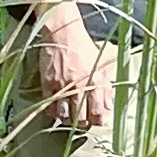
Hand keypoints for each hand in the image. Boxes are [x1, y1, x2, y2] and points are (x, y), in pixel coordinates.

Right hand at [31, 6, 107, 128]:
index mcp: (96, 82)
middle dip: (83, 123)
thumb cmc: (84, 48)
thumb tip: (108, 107)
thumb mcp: (101, 66)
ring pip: (65, 116)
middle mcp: (80, 87)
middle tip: (82, 120)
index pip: (98, 113)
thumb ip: (106, 87)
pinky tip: (57, 109)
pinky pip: (50, 107)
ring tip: (69, 116)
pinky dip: (53, 112)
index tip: (97, 121)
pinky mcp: (48, 85)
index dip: (98, 121)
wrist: (64, 34)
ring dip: (67, 119)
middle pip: (81, 119)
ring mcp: (63, 87)